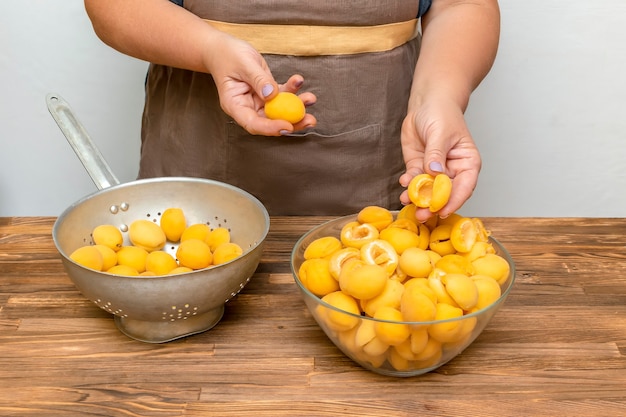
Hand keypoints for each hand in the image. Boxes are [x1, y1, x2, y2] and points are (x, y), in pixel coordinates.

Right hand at [207, 34, 316, 135]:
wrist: (221, 49)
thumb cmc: (227, 55)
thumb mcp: (243, 64)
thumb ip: (258, 80)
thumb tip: (272, 94)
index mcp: (235, 106)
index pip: (253, 123)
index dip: (271, 128)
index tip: (287, 126)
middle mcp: (247, 108)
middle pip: (270, 122)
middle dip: (292, 122)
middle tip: (310, 120)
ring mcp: (258, 102)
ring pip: (279, 111)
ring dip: (297, 107)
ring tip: (311, 99)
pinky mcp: (267, 93)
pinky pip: (282, 96)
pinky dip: (292, 91)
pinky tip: (299, 81)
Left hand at [399, 95, 480, 221]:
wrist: (426, 102)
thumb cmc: (442, 113)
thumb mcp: (440, 132)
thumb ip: (436, 154)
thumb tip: (435, 173)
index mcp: (467, 163)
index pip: (464, 187)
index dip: (454, 201)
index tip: (442, 210)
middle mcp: (452, 171)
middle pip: (445, 194)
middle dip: (432, 205)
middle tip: (421, 214)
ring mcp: (434, 171)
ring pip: (427, 190)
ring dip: (417, 198)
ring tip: (406, 201)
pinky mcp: (419, 167)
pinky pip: (414, 180)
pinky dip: (408, 185)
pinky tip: (403, 183)